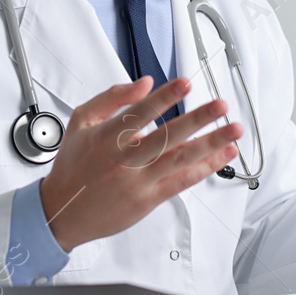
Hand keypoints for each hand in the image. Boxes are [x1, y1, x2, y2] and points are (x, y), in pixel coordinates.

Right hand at [38, 76, 241, 252]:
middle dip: (198, 119)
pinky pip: (181, 182)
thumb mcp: (81, 121)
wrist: (61, 212)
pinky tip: (223, 156)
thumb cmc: (72, 166)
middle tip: (220, 105)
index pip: (141, 112)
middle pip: (167, 136)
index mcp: (107, 137)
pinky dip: (204, 168)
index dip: (165, 97)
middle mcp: (125, 159)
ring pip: (180, 159)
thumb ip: (112, 97)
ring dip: (211, 143)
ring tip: (234, 130)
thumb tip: (145, 82)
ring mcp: (139, 181)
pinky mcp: (148, 199)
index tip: (186, 84)